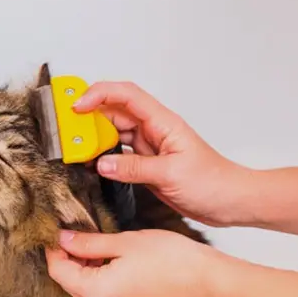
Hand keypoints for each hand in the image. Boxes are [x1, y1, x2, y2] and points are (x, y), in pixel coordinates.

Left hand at [45, 229, 221, 296]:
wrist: (206, 280)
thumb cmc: (169, 258)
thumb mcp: (123, 242)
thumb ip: (89, 243)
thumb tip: (64, 239)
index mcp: (97, 292)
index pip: (59, 272)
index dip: (55, 251)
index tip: (58, 234)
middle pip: (72, 285)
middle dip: (69, 261)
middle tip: (77, 237)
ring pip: (90, 292)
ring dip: (87, 271)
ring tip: (98, 247)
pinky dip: (104, 281)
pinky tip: (116, 263)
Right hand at [74, 81, 255, 226]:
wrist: (230, 202)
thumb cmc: (213, 183)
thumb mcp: (170, 174)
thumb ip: (134, 168)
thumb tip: (102, 164)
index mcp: (163, 122)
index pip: (126, 95)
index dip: (98, 94)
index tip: (77, 107)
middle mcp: (154, 130)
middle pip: (114, 112)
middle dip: (89, 116)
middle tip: (66, 130)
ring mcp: (149, 147)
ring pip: (114, 133)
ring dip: (94, 138)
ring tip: (74, 147)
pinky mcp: (147, 165)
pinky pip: (119, 154)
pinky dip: (103, 157)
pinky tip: (91, 164)